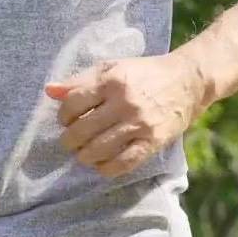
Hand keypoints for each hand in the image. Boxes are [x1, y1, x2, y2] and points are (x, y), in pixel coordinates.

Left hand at [45, 54, 205, 177]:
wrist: (188, 80)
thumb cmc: (145, 73)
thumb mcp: (113, 67)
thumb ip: (80, 80)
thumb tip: (49, 90)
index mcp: (112, 79)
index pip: (72, 104)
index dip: (63, 116)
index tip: (68, 119)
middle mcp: (124, 101)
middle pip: (81, 131)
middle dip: (70, 140)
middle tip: (74, 140)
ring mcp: (139, 123)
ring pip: (97, 150)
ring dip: (85, 156)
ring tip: (86, 152)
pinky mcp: (152, 141)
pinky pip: (122, 163)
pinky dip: (106, 168)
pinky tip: (103, 163)